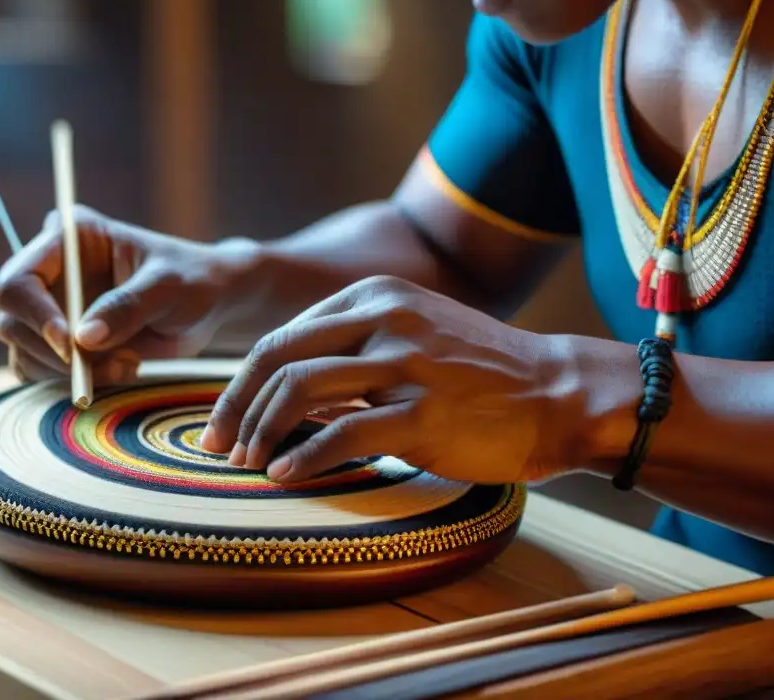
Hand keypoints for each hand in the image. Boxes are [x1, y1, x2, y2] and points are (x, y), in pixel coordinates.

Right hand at [0, 205, 255, 382]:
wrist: (208, 305)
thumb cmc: (192, 281)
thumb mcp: (168, 288)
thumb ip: (128, 307)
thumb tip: (84, 339)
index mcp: (67, 238)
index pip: (19, 280)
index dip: (36, 315)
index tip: (72, 346)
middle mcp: (50, 271)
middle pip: (12, 321)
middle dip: (57, 353)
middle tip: (111, 364)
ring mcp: (51, 307)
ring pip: (23, 351)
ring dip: (71, 372)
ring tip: (127, 364)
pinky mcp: (60, 341)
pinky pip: (40, 371)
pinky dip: (75, 382)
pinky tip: (122, 369)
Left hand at [200, 275, 582, 484]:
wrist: (558, 393)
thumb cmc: (479, 372)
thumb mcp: (412, 333)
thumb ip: (352, 349)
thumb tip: (285, 392)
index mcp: (374, 296)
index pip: (283, 336)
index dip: (243, 380)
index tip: (227, 417)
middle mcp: (384, 319)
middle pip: (278, 356)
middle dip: (235, 405)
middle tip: (216, 444)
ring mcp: (404, 363)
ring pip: (300, 390)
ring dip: (260, 431)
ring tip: (246, 463)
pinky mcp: (424, 412)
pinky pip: (342, 434)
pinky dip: (303, 458)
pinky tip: (285, 476)